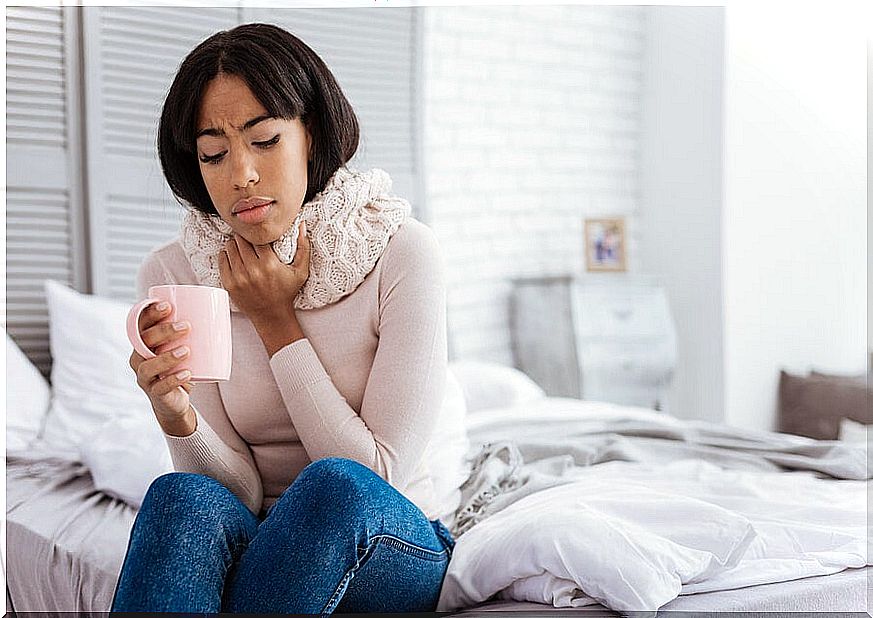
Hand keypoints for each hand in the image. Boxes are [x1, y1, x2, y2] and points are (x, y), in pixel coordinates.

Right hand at [128, 301, 192, 420]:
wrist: (175, 400)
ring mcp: (145, 377)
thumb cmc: (179, 367)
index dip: (150, 314)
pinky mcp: (155, 393)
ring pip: (148, 366)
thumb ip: (192, 332)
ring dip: (167, 357)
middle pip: (144, 342)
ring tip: (187, 351)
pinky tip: (187, 373)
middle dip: (163, 332)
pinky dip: (174, 380)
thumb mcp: (183, 347)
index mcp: (144, 343)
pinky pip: (160, 387)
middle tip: (186, 326)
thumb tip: (220, 309)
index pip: (141, 325)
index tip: (168, 305)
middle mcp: (139, 359)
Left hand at [219, 220, 310, 324]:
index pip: (257, 237)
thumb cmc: (286, 292)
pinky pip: (222, 259)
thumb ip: (303, 247)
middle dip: (245, 238)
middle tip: (249, 241)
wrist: (272, 316)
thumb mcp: (301, 271)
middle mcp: (253, 270)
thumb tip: (302, 225)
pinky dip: (226, 255)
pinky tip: (234, 258)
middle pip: (240, 240)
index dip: (257, 234)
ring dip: (235, 245)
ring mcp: (239, 278)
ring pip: (230, 247)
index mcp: (270, 264)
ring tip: (242, 249)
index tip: (259, 236)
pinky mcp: (229, 284)